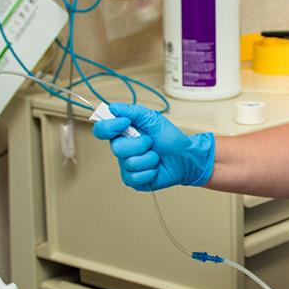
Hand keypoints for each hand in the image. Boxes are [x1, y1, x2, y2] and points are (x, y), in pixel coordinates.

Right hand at [90, 103, 214, 190]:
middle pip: (116, 148)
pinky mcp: (133, 180)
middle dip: (140, 144)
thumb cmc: (171, 139)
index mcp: (123, 133)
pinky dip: (150, 171)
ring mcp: (126, 165)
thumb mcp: (153, 119)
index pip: (102, 129)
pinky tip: (155, 168)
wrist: (186, 158)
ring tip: (156, 156)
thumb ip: (133, 112)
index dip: (110, 127)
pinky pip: (135, 176)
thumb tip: (113, 108)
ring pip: (129, 162)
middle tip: (151, 142)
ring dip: (149, 158)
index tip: (125, 123)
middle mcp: (122, 149)